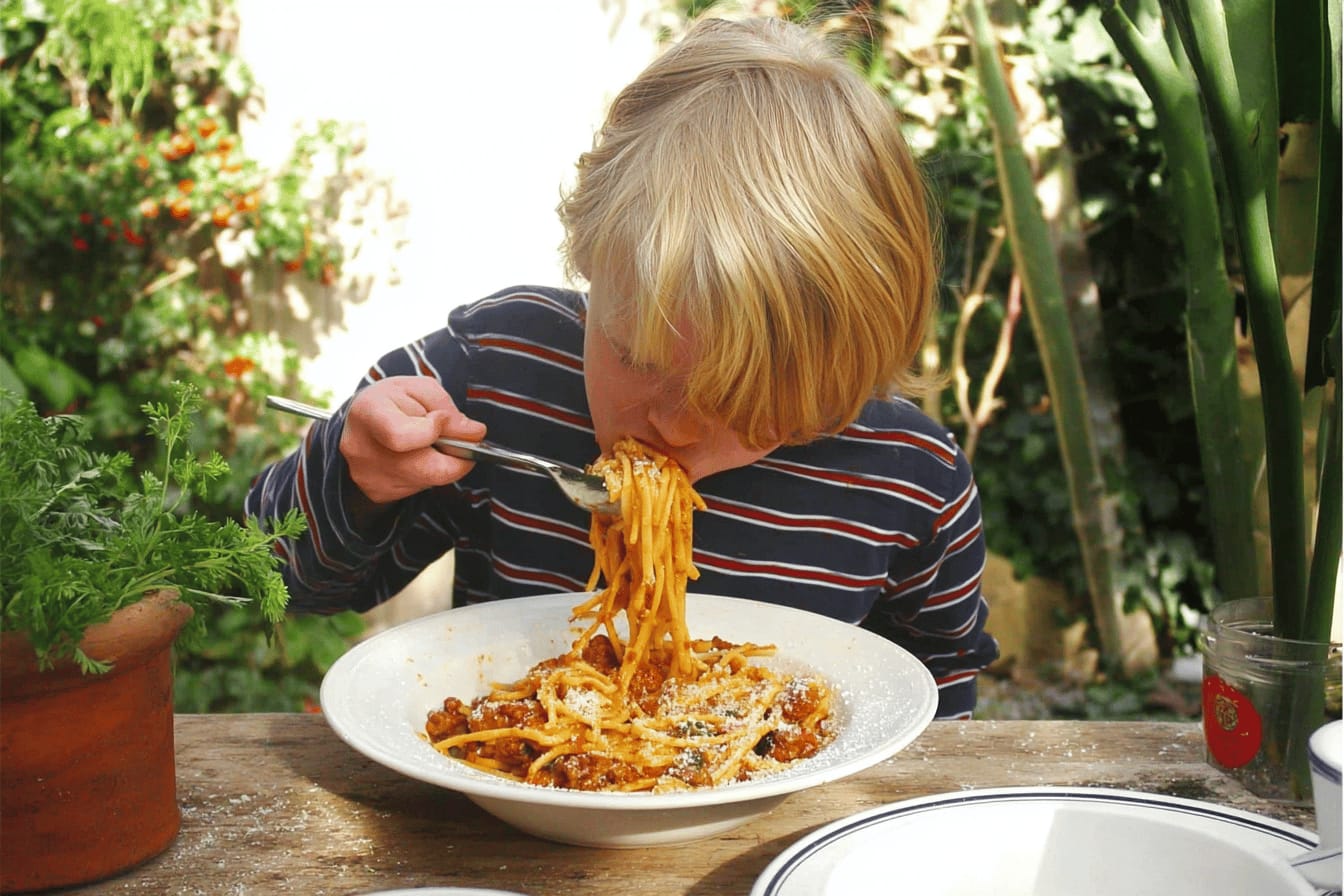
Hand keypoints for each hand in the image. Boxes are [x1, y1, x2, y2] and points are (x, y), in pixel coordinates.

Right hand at [340, 376, 487, 505]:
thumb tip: (473, 433)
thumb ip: (447, 408)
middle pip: (427, 469)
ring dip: (440, 463)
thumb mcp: (419, 390)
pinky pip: (419, 488)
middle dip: (455, 456)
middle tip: (458, 441)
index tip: (443, 419)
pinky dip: (427, 473)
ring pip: (429, 480)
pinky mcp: (379, 493)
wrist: (357, 421)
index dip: (433, 430)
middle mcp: (363, 451)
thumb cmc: (391, 401)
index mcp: (368, 414)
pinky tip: (417, 457)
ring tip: (430, 444)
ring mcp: (369, 477)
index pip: (402, 436)